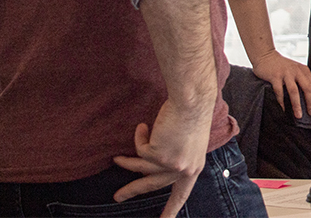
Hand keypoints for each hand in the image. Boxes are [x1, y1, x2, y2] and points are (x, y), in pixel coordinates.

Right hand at [113, 98, 210, 217]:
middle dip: (132, 190)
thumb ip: (176, 159)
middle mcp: (183, 169)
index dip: (171, 209)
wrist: (191, 102)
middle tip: (117, 197)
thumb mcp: (189, 144)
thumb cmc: (191, 117)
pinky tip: (143, 126)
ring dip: (126, 163)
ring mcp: (170, 164)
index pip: (182, 194)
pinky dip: (139, 137)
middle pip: (153, 185)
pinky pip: (139, 149)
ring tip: (116, 159)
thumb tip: (154, 169)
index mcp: (194, 167)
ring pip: (140, 169)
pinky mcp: (158, 155)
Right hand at [251, 48, 310, 118]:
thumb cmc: (280, 66)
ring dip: (297, 105)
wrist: (265, 55)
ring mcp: (286, 73)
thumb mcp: (295, 69)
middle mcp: (296, 71)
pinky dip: (281, 102)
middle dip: (310, 103)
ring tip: (298, 115)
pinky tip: (282, 109)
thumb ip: (300, 79)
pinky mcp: (275, 76)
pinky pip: (279, 91)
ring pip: (294, 91)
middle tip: (310, 113)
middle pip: (307, 88)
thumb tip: (306, 97)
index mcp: (303, 70)